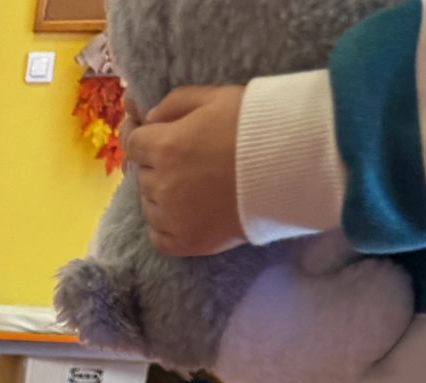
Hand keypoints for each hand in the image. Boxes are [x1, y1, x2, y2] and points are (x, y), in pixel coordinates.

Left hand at [130, 86, 246, 257]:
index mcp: (165, 146)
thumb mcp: (215, 97)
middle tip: (186, 161)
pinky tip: (183, 214)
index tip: (158, 138)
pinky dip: (164, 226)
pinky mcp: (186, 243)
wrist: (291, 164)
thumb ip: (175, 103)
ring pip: (149, 206)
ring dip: (160, 196)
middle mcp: (162, 184)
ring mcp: (172, 217)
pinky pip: (158, 237)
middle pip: (142, 175)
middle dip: (157, 165)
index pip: (134, 143)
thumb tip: (148, 117)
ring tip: (190, 187)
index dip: (145, 138)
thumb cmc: (254, 123)